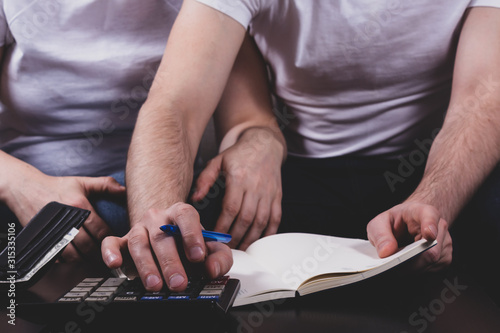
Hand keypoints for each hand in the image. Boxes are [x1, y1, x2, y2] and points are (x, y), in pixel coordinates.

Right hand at [6, 172, 123, 261]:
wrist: (25, 188)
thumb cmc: (56, 186)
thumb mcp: (82, 182)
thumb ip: (105, 185)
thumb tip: (125, 190)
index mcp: (80, 206)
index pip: (100, 230)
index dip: (109, 239)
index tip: (114, 242)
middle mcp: (67, 220)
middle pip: (88, 245)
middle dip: (98, 252)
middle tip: (105, 254)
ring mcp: (53, 231)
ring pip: (73, 255)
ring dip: (83, 259)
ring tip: (90, 257)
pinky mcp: (42, 239)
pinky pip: (57, 257)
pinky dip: (66, 260)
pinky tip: (73, 256)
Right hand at [101, 203, 232, 291]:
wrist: (167, 232)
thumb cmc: (189, 242)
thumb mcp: (211, 247)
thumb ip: (219, 257)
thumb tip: (211, 269)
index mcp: (181, 212)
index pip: (186, 216)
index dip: (192, 235)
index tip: (198, 257)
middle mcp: (158, 217)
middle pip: (162, 236)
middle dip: (170, 261)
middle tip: (178, 282)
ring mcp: (138, 227)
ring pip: (138, 242)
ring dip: (146, 265)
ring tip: (155, 284)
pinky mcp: (122, 240)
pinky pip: (111, 242)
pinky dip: (110, 252)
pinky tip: (115, 264)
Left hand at [192, 128, 282, 249]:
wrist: (264, 145)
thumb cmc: (240, 154)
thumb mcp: (217, 161)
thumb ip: (205, 179)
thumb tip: (195, 198)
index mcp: (239, 179)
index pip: (231, 208)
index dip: (223, 225)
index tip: (216, 237)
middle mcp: (255, 187)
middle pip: (246, 218)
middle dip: (236, 236)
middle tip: (227, 248)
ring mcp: (268, 193)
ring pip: (261, 221)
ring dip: (251, 238)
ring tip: (241, 248)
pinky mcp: (277, 196)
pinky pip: (275, 218)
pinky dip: (269, 232)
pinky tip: (260, 240)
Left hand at [366, 202, 452, 271]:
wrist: (408, 224)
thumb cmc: (395, 222)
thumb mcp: (380, 222)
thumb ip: (380, 235)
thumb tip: (386, 252)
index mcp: (423, 212)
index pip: (430, 216)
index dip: (430, 225)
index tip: (428, 234)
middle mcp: (439, 227)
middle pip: (431, 250)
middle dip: (409, 262)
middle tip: (390, 268)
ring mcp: (445, 244)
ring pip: (431, 264)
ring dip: (411, 268)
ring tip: (395, 266)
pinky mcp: (445, 259)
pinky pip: (432, 271)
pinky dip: (416, 272)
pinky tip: (405, 267)